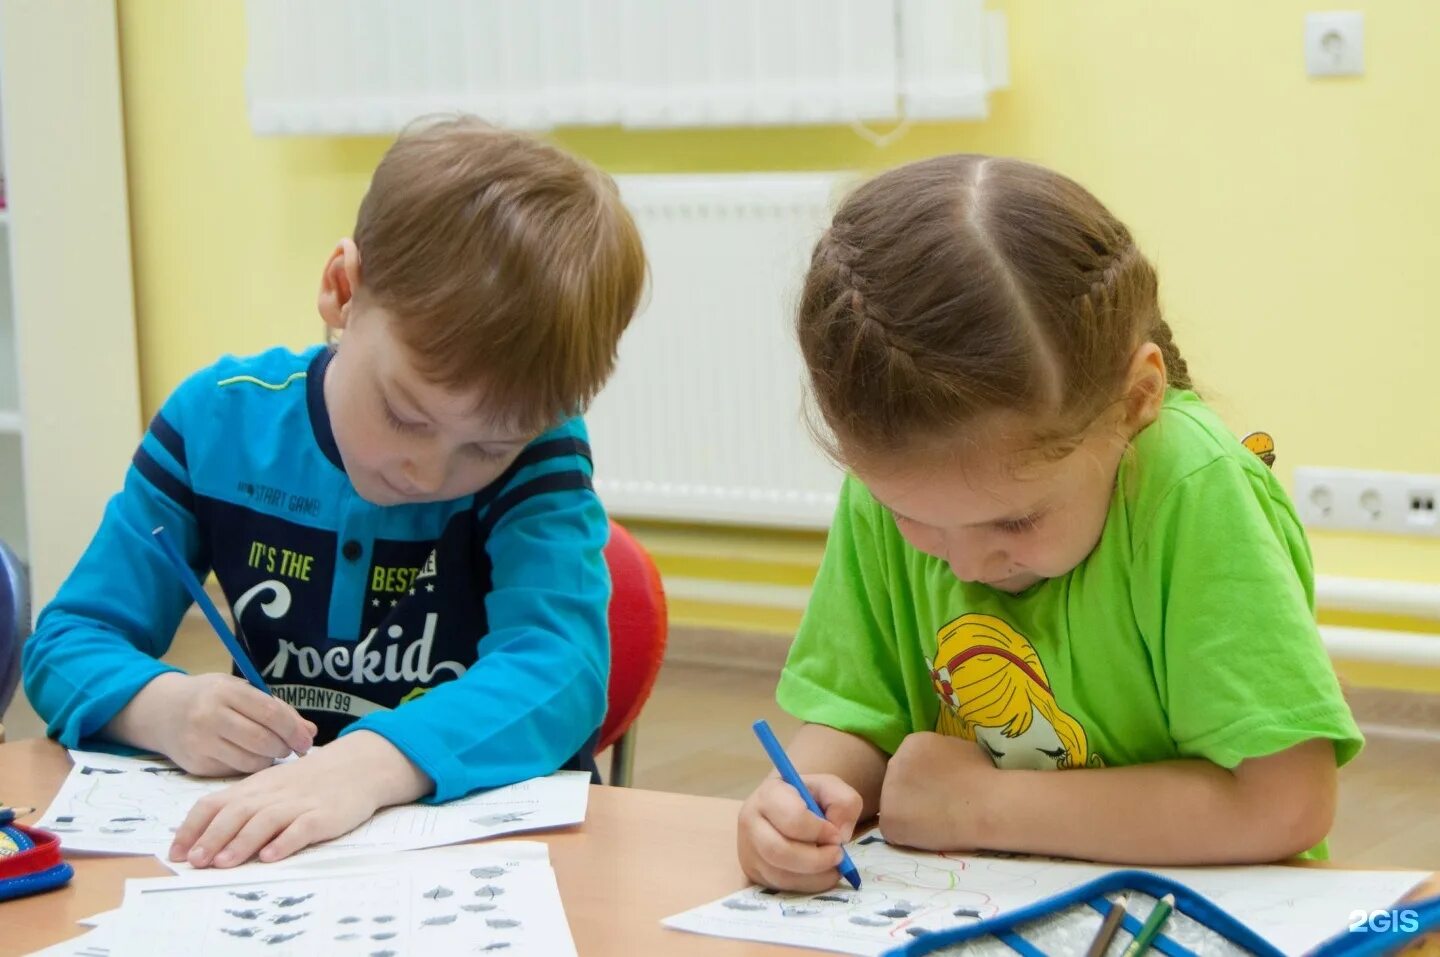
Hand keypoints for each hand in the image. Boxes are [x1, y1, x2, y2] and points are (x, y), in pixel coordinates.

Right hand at [110, 672, 315, 776]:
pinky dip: (248, 767)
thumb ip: (276, 709)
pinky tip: (248, 757)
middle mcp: (209, 717)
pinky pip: (234, 772)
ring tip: (270, 751)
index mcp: (225, 691)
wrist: (162, 711)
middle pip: (262, 741)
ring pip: (250, 762)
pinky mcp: (195, 765)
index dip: (293, 729)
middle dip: (284, 748)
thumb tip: (310, 732)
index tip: (306, 740)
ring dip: (268, 760)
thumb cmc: (211, 697)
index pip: (270, 713)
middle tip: (292, 749)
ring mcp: (200, 743)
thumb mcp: (240, 691)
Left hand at [169, 730, 430, 867]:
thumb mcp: (271, 787)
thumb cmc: (309, 781)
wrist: (358, 766)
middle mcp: (272, 794)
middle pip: (236, 812)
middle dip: (212, 837)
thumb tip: (203, 834)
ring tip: (224, 863)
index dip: (193, 827)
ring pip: (265, 820)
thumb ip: (242, 805)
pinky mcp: (324, 815)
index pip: (215, 802)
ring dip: (242, 842)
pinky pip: (302, 827)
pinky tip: (271, 855)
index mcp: (255, 787)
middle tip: (195, 861)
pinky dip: (285, 842)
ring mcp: (299, 803)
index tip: (176, 851)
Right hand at [737, 774, 862, 891]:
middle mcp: (750, 821)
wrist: (784, 807)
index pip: (791, 818)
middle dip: (816, 859)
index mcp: (769, 793)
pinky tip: (820, 874)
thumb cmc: (808, 796)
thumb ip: (844, 803)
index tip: (836, 835)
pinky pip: (780, 886)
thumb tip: (840, 835)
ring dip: (814, 876)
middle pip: (778, 851)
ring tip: (832, 866)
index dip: (819, 831)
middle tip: (838, 855)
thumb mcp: (831, 788)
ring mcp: (748, 849)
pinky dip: (807, 885)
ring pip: (779, 874)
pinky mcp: (753, 871)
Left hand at [880, 731, 995, 850]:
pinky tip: (928, 835)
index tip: (939, 791)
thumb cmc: (983, 777)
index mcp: (912, 743)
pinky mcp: (888, 818)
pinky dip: (907, 836)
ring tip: (934, 823)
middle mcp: (894, 762)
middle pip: (896, 783)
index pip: (908, 763)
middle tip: (935, 808)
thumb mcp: (961, 749)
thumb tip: (938, 764)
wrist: (986, 805)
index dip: (923, 781)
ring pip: (893, 806)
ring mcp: (888, 790)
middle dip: (912, 796)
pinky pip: (894, 830)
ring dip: (908, 816)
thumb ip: (942, 753)